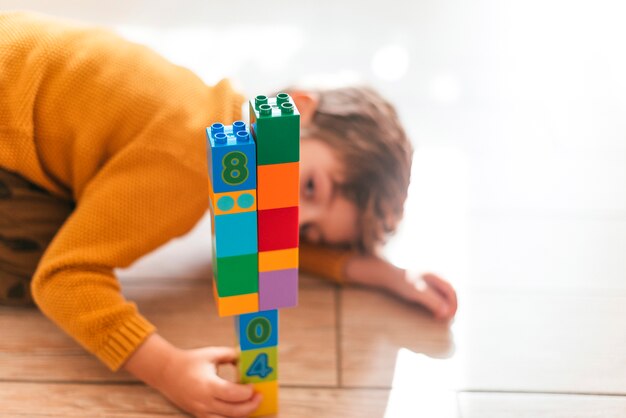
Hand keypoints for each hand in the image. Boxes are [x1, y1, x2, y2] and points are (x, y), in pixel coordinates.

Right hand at [124, 334, 260, 417]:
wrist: (166, 372)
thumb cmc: (189, 361)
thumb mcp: (211, 354)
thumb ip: (230, 355)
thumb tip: (247, 358)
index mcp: (207, 385)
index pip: (231, 394)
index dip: (246, 393)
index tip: (254, 386)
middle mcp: (204, 401)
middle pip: (233, 411)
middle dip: (250, 406)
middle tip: (259, 397)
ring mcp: (201, 411)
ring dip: (242, 414)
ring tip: (250, 404)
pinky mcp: (199, 415)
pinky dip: (230, 417)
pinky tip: (238, 409)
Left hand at [345, 255, 457, 319]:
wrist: (385, 276)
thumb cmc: (401, 283)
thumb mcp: (417, 292)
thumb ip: (433, 301)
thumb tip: (446, 312)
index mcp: (436, 276)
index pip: (452, 292)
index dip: (453, 306)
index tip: (448, 318)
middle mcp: (435, 277)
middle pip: (449, 294)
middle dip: (450, 308)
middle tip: (446, 322)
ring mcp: (430, 281)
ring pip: (443, 296)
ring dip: (444, 307)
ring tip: (440, 319)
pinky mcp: (423, 286)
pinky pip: (435, 296)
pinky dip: (437, 305)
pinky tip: (432, 313)